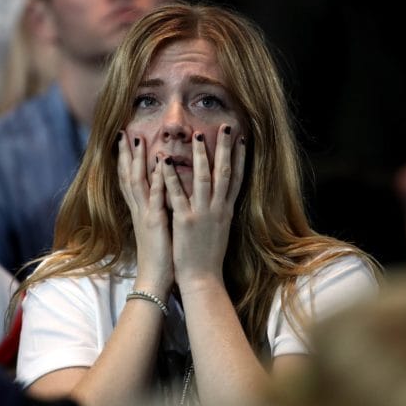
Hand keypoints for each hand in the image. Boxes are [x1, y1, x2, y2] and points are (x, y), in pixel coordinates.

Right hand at [118, 132, 173, 297]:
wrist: (155, 280)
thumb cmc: (160, 256)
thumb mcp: (157, 228)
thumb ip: (155, 211)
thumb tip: (160, 196)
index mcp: (141, 211)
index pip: (130, 181)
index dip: (126, 160)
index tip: (126, 140)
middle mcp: (140, 210)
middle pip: (128, 176)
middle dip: (126, 154)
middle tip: (124, 132)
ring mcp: (146, 215)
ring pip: (138, 182)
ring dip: (137, 160)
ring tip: (138, 139)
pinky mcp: (155, 223)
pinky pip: (155, 198)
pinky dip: (156, 179)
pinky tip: (159, 164)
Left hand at [162, 125, 246, 288]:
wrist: (203, 278)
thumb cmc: (210, 255)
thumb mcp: (221, 229)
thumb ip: (221, 210)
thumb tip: (224, 196)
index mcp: (226, 210)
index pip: (236, 178)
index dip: (239, 157)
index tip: (241, 138)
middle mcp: (218, 209)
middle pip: (224, 173)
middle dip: (225, 148)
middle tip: (226, 126)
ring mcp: (202, 214)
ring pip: (203, 179)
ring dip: (200, 156)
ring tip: (197, 135)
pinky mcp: (185, 221)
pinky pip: (177, 194)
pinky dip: (170, 177)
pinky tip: (164, 161)